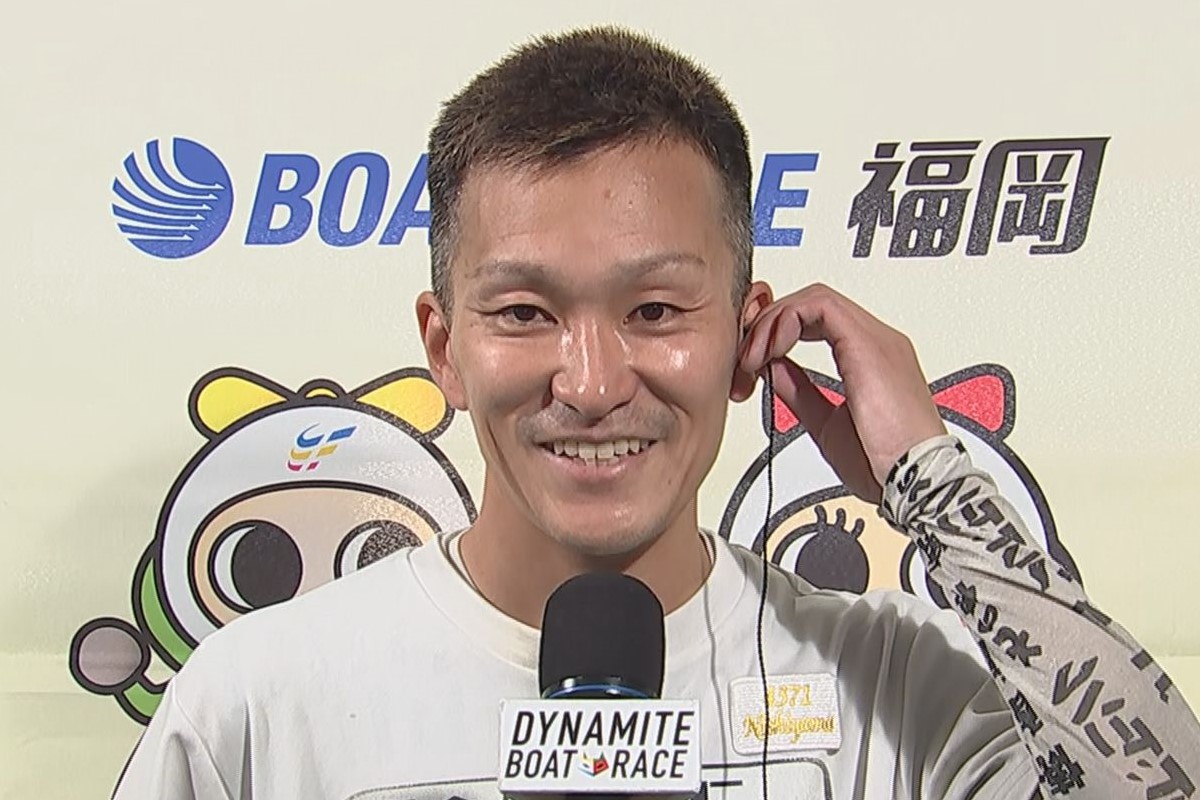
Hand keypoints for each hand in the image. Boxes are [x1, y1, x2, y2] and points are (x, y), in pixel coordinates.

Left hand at [732, 284, 945, 502]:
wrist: (913, 482)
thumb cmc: (883, 464)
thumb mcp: (825, 423)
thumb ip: (799, 390)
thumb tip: (773, 369)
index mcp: (871, 357)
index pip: (817, 318)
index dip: (778, 330)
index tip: (752, 360)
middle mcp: (877, 340)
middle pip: (812, 302)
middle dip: (768, 324)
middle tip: (744, 359)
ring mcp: (875, 338)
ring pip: (813, 298)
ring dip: (773, 323)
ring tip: (753, 360)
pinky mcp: (868, 344)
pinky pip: (820, 306)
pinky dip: (786, 321)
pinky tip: (772, 352)